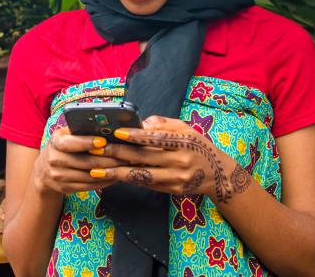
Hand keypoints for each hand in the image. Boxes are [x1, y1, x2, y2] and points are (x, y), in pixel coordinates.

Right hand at [33, 127, 127, 195]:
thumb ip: (80, 130)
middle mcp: (54, 159)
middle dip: (108, 159)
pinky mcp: (64, 188)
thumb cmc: (62, 148)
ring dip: (109, 172)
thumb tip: (106, 126)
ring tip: (124, 166)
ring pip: (89, 176)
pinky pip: (88, 186)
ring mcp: (58, 176)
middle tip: (125, 156)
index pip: (70, 143)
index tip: (103, 141)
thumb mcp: (65, 135)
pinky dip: (104, 182)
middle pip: (85, 162)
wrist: (43, 171)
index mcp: (55, 142)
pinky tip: (114, 177)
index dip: (86, 142)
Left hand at [87, 116, 251, 204]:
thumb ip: (162, 124)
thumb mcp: (185, 128)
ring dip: (117, 172)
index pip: (157, 138)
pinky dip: (128, 180)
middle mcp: (180, 160)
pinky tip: (112, 176)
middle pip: (144, 157)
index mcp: (184, 141)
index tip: (117, 133)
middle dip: (118, 153)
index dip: (136, 136)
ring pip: (142, 175)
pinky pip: (146, 184)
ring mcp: (176, 178)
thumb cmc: (197, 145)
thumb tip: (139, 125)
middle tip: (96, 150)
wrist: (217, 174)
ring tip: (96, 169)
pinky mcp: (172, 190)